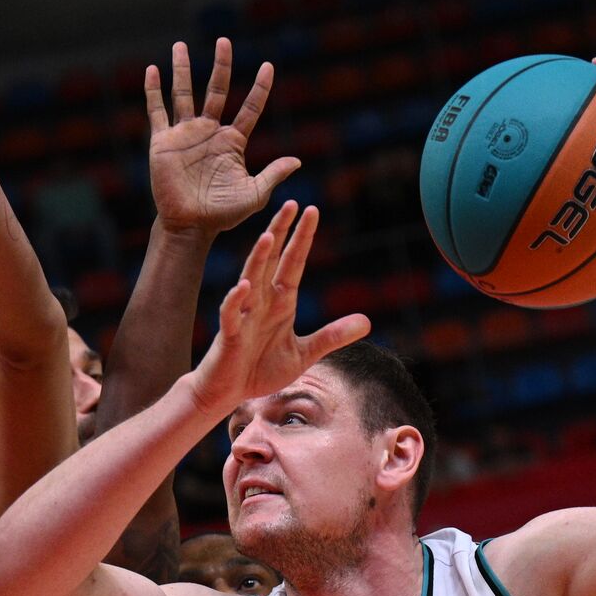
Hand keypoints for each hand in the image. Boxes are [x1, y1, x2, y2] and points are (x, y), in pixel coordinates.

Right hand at [146, 39, 300, 232]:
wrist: (190, 226)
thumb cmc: (222, 215)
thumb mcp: (254, 194)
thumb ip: (273, 175)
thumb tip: (298, 161)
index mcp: (232, 141)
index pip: (250, 107)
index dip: (260, 87)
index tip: (268, 65)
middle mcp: (209, 132)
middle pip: (217, 90)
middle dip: (221, 65)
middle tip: (224, 40)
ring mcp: (185, 134)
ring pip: (184, 93)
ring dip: (182, 69)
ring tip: (181, 45)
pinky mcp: (163, 142)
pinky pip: (157, 112)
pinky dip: (153, 91)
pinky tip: (152, 71)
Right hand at [189, 202, 369, 413]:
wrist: (228, 391)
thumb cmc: (261, 369)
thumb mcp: (304, 353)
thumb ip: (332, 336)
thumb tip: (367, 322)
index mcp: (281, 302)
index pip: (293, 263)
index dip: (302, 238)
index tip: (312, 210)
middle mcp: (262, 302)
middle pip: (271, 260)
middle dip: (281, 232)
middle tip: (291, 203)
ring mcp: (245, 315)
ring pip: (251, 279)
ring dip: (259, 258)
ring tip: (269, 235)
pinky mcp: (230, 335)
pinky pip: (232, 314)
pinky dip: (236, 301)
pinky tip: (243, 287)